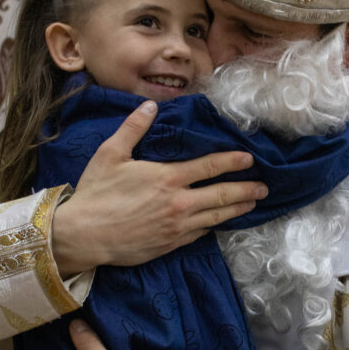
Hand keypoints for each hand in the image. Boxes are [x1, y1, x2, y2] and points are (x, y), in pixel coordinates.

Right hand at [52, 100, 267, 275]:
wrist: (84, 235)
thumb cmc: (96, 193)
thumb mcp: (110, 154)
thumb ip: (133, 128)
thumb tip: (150, 106)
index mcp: (167, 177)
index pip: (210, 167)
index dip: (232, 162)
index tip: (249, 159)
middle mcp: (179, 202)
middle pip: (222, 195)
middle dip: (246, 189)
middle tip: (264, 187)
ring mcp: (177, 226)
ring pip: (216, 217)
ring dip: (237, 209)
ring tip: (252, 204)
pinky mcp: (171, 243)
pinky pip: (200, 234)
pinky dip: (214, 226)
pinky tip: (220, 223)